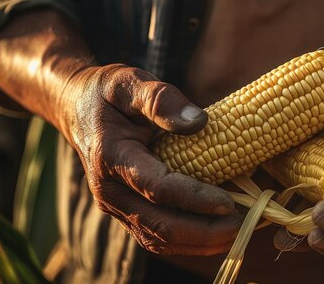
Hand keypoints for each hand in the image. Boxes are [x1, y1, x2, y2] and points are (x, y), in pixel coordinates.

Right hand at [57, 64, 242, 254]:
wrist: (79, 109)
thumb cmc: (108, 93)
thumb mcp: (129, 82)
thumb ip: (160, 99)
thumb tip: (198, 122)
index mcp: (110, 157)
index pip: (156, 187)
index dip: (195, 198)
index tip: (229, 202)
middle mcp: (110, 191)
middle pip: (160, 226)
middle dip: (205, 231)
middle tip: (244, 222)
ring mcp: (117, 207)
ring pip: (159, 240)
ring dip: (201, 242)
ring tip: (238, 230)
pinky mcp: (128, 213)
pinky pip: (158, 237)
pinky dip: (190, 241)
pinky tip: (219, 232)